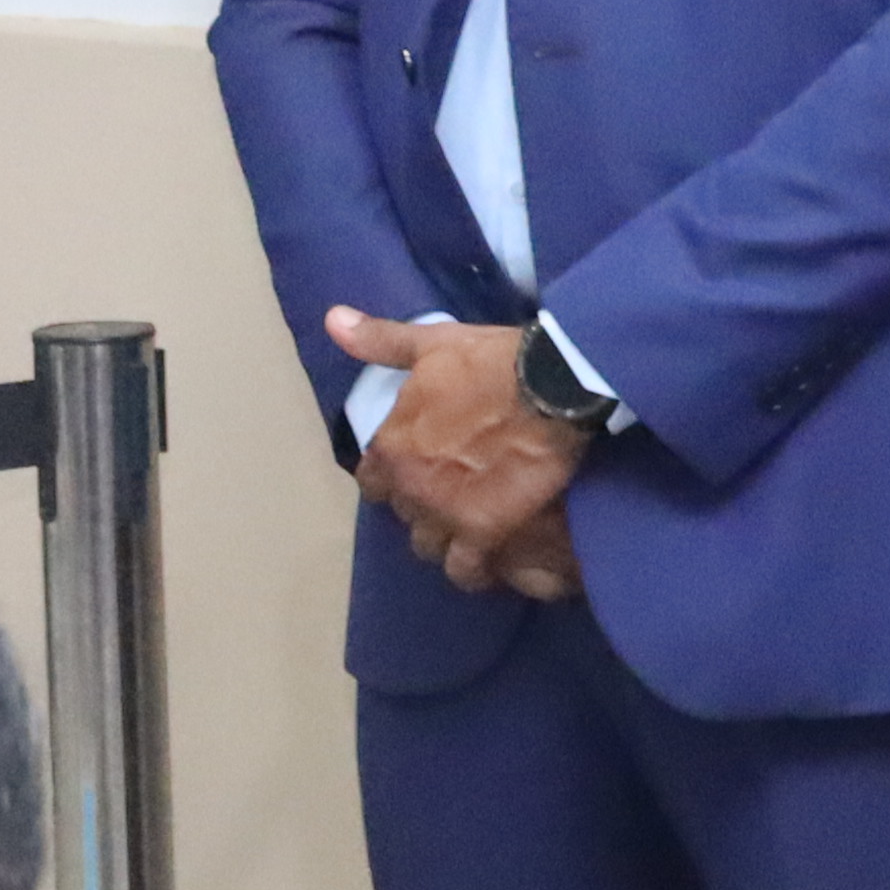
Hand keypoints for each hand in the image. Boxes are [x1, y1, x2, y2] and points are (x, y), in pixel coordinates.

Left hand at [324, 309, 591, 595]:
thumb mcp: (435, 344)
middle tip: (456, 495)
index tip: (419, 469)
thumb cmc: (494, 363)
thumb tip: (333, 320)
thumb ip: (381, 342)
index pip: (373, 481)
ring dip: (447, 539)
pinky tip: (491, 561)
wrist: (555, 386)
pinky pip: (469, 570)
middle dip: (425, 506)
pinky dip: (477, 568)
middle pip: (405, 515)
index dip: (394, 477)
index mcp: (391, 446)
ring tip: (472, 531)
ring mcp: (446, 515)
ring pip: (431, 548)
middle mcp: (410, 488)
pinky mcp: (487, 533)